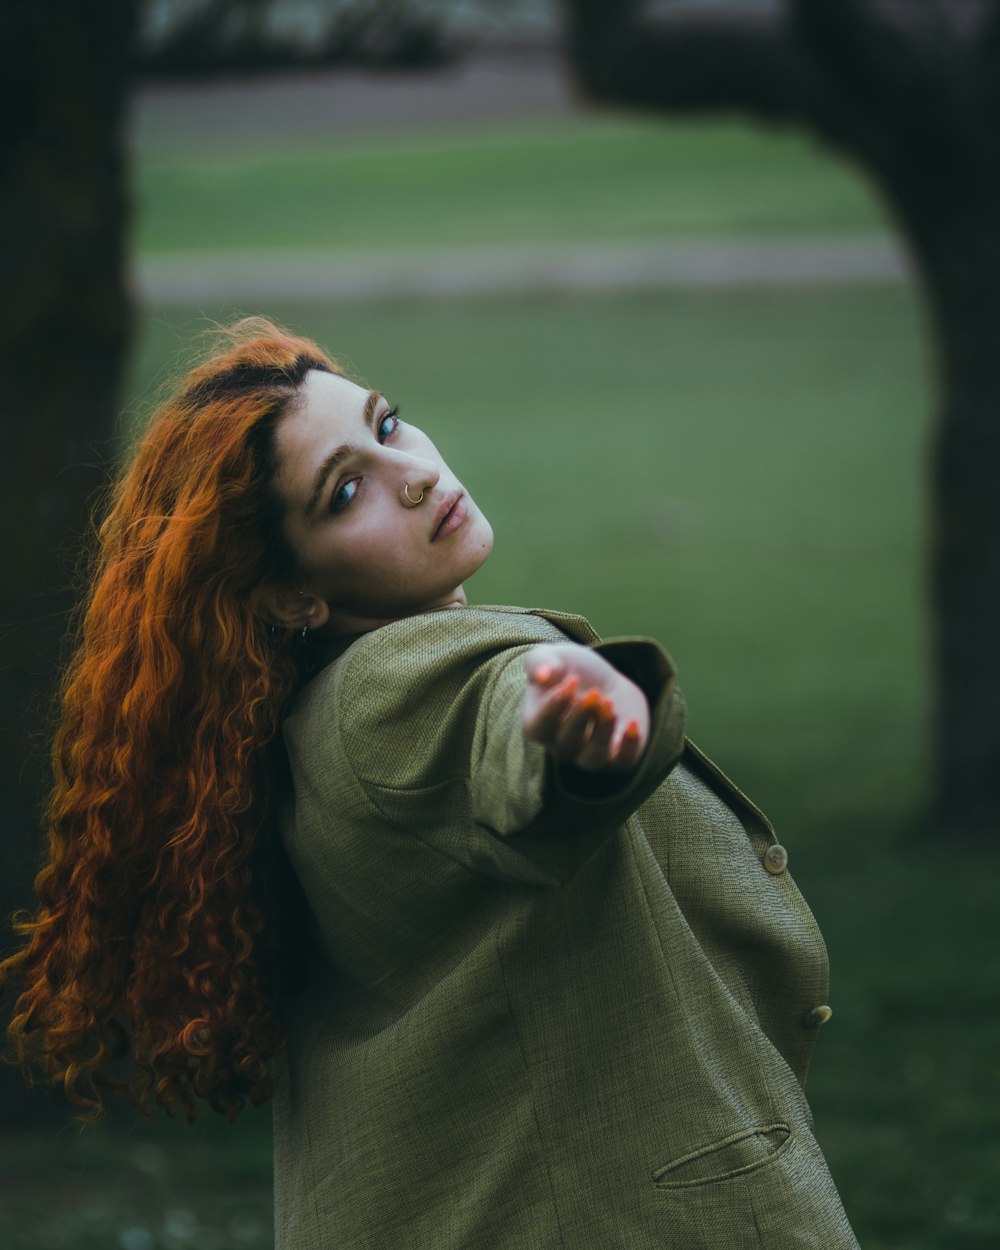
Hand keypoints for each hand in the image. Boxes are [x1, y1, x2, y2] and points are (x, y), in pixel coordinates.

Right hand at [522, 642, 649, 773]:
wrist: (604, 680)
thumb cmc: (570, 670)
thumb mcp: (553, 656)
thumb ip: (541, 661)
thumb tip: (542, 675)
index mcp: (539, 724)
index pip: (539, 727)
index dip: (552, 708)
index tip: (570, 683)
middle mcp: (562, 746)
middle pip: (566, 743)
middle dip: (580, 718)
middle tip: (594, 693)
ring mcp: (589, 754)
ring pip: (592, 757)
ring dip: (602, 732)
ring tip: (610, 703)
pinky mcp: (618, 756)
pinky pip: (622, 762)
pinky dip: (629, 746)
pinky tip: (633, 722)